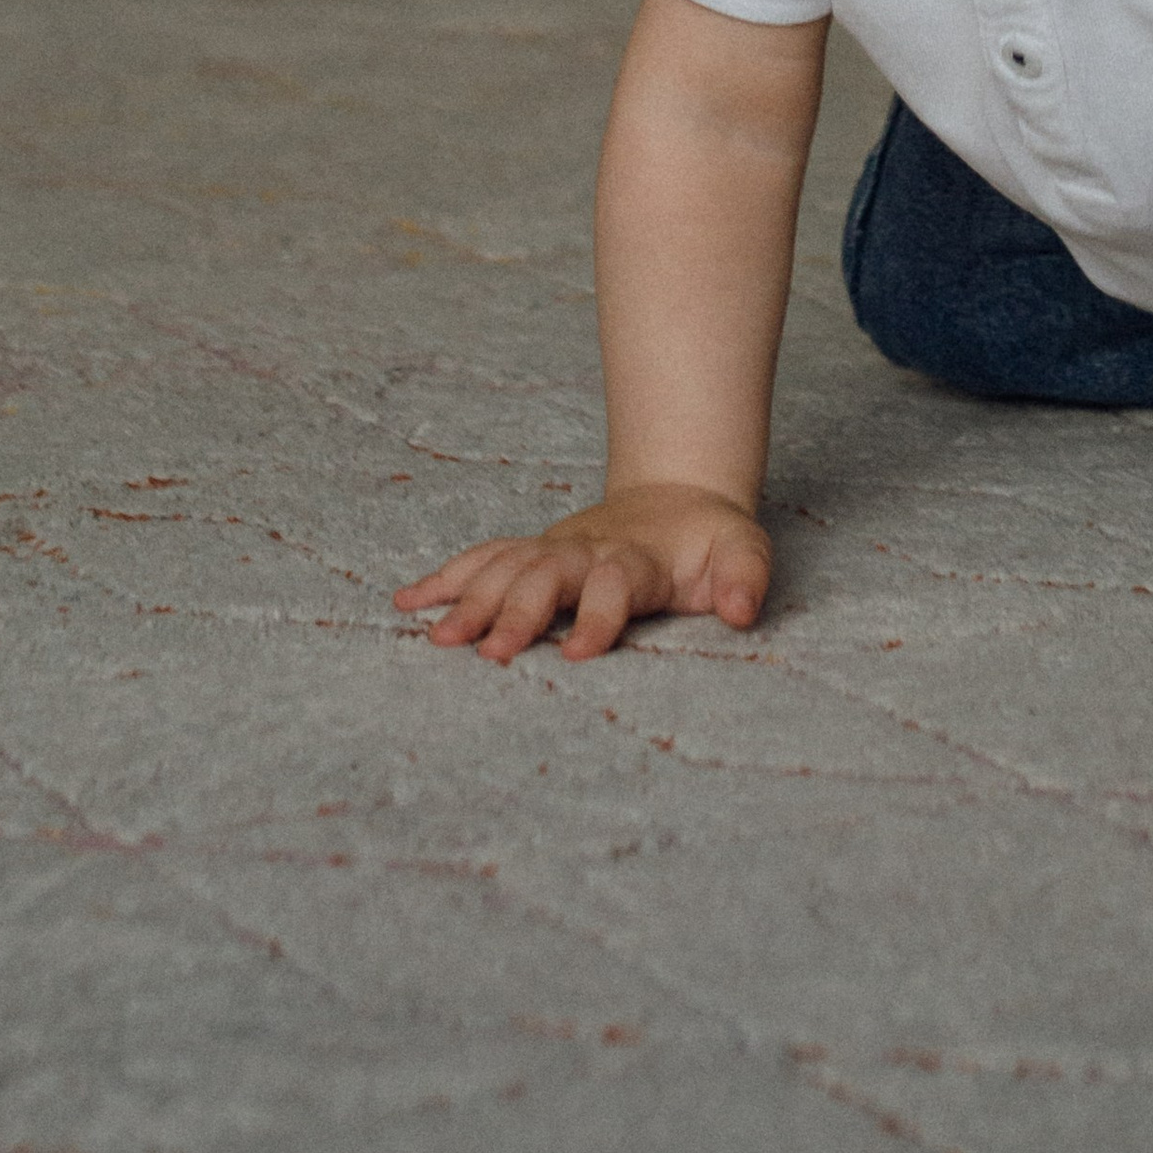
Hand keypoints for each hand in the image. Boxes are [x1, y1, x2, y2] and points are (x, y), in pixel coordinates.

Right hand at [392, 481, 770, 664]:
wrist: (678, 497)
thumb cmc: (710, 541)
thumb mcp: (744, 551)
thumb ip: (745, 577)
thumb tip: (742, 611)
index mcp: (638, 559)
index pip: (615, 585)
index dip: (599, 617)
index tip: (577, 656)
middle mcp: (587, 551)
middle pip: (547, 576)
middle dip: (518, 612)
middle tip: (490, 653)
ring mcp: (554, 549)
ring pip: (506, 567)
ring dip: (472, 599)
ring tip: (439, 639)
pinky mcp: (532, 551)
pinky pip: (483, 558)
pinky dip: (445, 577)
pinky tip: (407, 603)